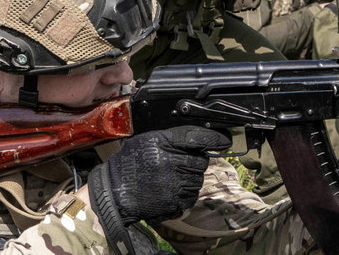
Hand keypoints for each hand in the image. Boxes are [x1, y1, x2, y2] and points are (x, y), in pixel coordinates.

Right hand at [92, 126, 230, 224]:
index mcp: (164, 143)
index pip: (198, 137)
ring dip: (192, 177)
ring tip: (173, 176)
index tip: (225, 140)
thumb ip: (173, 137)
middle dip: (197, 160)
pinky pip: (192, 195)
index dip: (215, 138)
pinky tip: (172, 188)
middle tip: (182, 162)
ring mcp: (174, 184)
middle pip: (202, 160)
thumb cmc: (129, 163)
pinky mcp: (175, 202)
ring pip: (199, 178)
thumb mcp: (147, 140)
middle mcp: (172, 163)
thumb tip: (199, 137)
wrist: (114, 192)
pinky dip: (187, 192)